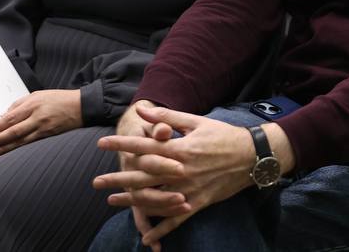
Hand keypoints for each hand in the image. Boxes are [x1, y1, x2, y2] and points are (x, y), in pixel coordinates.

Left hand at [0, 88, 81, 158]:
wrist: (81, 106)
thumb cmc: (59, 99)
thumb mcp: (38, 95)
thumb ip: (20, 104)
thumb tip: (4, 115)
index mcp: (32, 104)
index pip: (9, 117)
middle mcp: (36, 116)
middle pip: (12, 130)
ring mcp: (43, 127)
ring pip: (19, 140)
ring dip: (4, 147)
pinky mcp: (49, 135)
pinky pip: (30, 143)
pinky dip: (17, 148)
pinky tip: (9, 152)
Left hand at [94, 105, 276, 246]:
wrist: (252, 156)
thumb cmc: (223, 135)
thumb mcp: (196, 121)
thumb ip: (168, 117)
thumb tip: (142, 111)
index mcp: (179, 148)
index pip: (143, 146)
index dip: (121, 145)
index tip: (102, 144)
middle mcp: (180, 171)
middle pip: (143, 177)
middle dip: (118, 178)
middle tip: (96, 181)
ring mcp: (189, 189)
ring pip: (155, 199)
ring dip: (132, 202)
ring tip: (112, 201)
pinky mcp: (199, 203)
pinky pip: (177, 219)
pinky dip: (161, 229)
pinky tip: (146, 237)